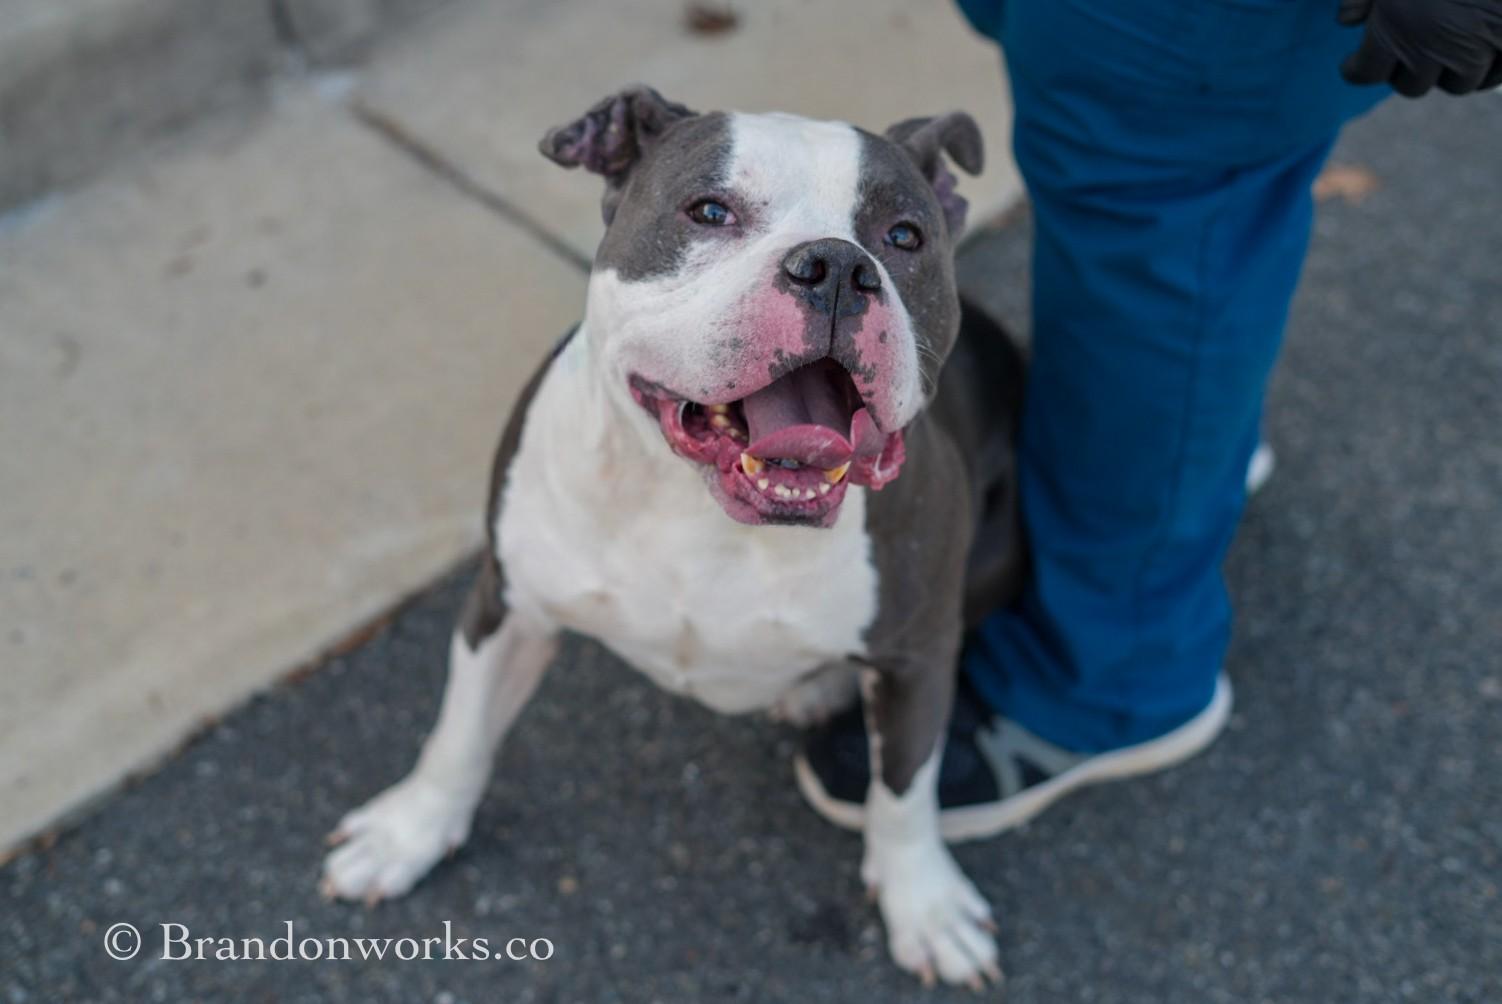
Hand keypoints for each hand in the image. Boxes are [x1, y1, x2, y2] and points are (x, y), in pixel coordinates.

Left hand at [1339, 0, 1501, 96]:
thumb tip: (1346, 21)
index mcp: (1398, 26)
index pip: (1365, 73)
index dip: (1356, 68)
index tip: (1352, 64)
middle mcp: (1435, 46)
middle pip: (1411, 85)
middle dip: (1406, 68)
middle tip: (1407, 44)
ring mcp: (1478, 49)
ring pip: (1457, 83)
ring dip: (1449, 69)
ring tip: (1449, 40)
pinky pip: (1494, 76)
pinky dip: (1487, 66)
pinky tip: (1481, 44)